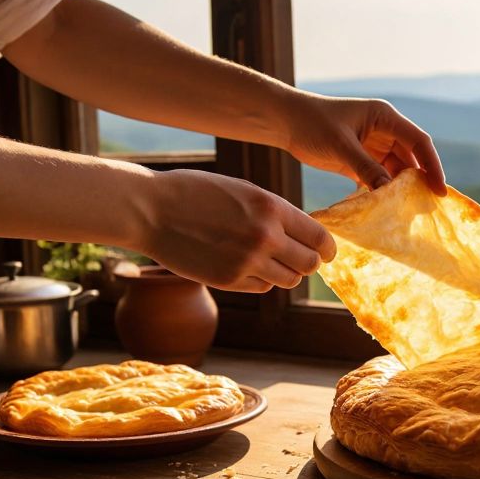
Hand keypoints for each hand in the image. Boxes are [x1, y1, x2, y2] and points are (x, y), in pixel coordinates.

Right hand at [136, 169, 335, 292]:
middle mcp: (265, 237)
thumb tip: (308, 235)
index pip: (320, 238)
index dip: (328, 248)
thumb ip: (277, 213)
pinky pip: (263, 286)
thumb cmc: (198, 193)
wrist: (151, 210)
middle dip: (308, 261)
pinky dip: (262, 279)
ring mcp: (247, 262)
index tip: (327, 251)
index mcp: (272, 208)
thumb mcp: (244, 191)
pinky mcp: (229, 281)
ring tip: (270, 259)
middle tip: (300, 257)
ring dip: (286, 272)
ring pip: (290, 280)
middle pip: (310, 264)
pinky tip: (246, 264)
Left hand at [281, 94, 446, 194]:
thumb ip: (366, 167)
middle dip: (418, 182)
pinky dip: (382, 193)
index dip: (432, 166)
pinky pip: (379, 179)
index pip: (419, 142)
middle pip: (411, 159)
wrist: (285, 122)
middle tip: (426, 209)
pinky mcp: (361, 160)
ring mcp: (373, 146)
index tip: (439, 190)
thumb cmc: (313, 124)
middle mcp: (384, 131)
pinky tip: (385, 210)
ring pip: (396, 171)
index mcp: (385, 117)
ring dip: (400, 190)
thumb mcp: (341, 145)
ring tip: (407, 214)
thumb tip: (389, 193)